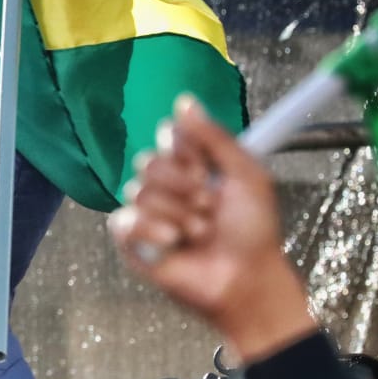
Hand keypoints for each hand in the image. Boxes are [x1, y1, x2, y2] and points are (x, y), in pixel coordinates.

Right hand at [108, 95, 316, 362]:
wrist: (246, 278)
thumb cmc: (254, 231)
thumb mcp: (246, 175)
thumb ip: (214, 137)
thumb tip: (184, 100)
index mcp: (193, 167)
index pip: (168, 137)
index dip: (184, 150)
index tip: (206, 168)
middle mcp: (168, 187)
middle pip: (147, 161)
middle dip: (182, 185)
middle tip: (209, 205)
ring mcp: (148, 214)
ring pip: (138, 192)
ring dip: (177, 214)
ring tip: (199, 232)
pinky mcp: (133, 242)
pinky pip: (123, 220)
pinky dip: (150, 229)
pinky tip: (173, 242)